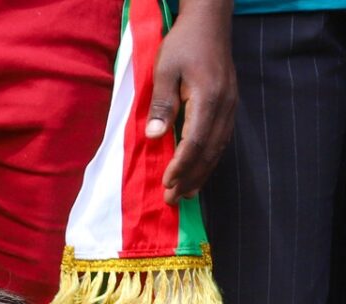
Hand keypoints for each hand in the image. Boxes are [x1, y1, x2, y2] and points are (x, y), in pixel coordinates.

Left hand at [148, 2, 235, 204]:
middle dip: (191, 177)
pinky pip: (222, 138)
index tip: (167, 183)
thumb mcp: (164, 71)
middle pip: (209, 151)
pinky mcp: (229, 105)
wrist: (209, 23)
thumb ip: (161, 105)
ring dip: (202, 172)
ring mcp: (230, 106)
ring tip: (187, 193)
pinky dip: (210, 158)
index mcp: (208, 98)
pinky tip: (200, 170)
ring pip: (218, 148)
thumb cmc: (183, 45)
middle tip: (173, 199)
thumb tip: (154, 136)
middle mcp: (225, 106)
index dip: (182, 166)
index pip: (195, 141)